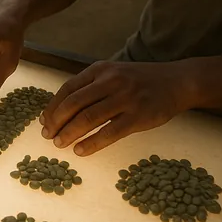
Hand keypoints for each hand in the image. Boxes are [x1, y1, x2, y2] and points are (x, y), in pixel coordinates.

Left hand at [39, 60, 195, 155]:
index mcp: (100, 70)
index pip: (67, 89)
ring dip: (69, 133)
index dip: (53, 107)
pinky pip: (109, 133)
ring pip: (88, 118)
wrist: (177, 81)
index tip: (43, 122)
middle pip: (73, 104)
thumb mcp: (112, 74)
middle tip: (48, 136)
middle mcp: (110, 81)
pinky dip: (91, 144)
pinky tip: (81, 151)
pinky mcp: (138, 116)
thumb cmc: (139, 81)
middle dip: (56, 122)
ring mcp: (125, 98)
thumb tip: (60, 110)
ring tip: (60, 144)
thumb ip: (89, 87)